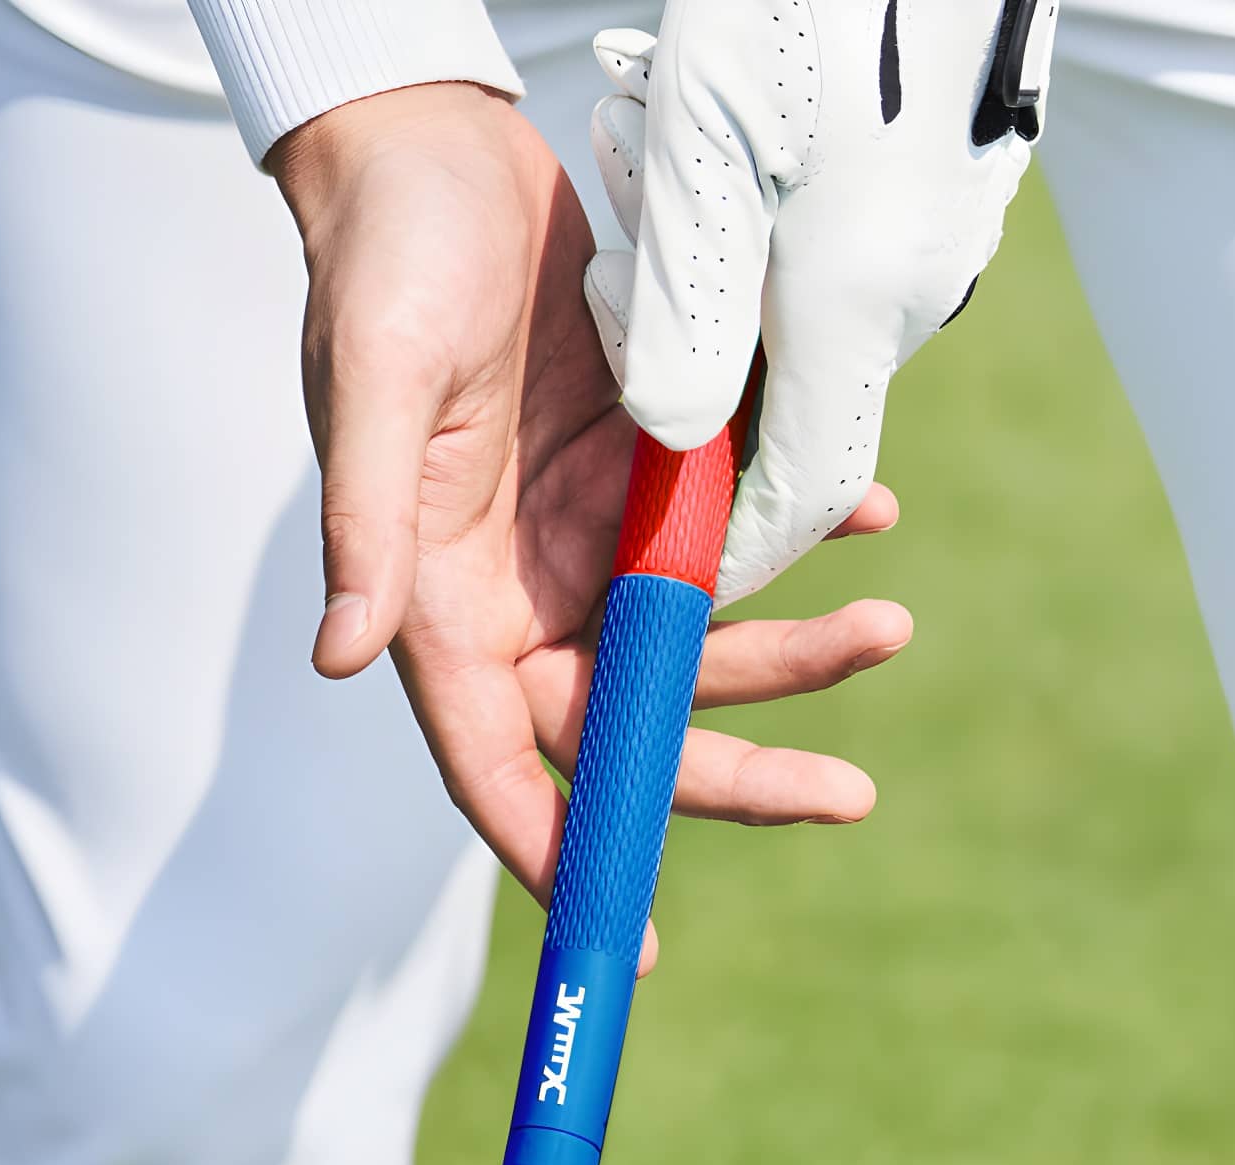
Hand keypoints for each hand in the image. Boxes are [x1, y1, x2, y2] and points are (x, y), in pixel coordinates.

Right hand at [270, 83, 911, 969]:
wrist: (438, 154)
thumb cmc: (384, 263)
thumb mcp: (374, 384)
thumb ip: (368, 527)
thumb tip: (345, 662)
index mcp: (437, 599)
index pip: (495, 760)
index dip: (556, 852)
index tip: (627, 941)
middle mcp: (516, 587)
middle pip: (629, 719)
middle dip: (734, 762)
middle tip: (847, 796)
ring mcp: (584, 532)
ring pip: (697, 634)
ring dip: (793, 645)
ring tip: (889, 620)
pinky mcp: (640, 469)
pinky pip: (730, 531)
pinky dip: (799, 532)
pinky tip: (863, 515)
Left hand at [579, 5, 1051, 604]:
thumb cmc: (793, 2)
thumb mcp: (703, 149)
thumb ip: (684, 319)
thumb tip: (674, 448)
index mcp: (857, 306)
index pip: (805, 493)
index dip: (731, 549)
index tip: (657, 565)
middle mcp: (912, 289)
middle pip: (795, 408)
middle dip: (695, 396)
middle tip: (622, 305)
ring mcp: (935, 238)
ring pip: (803, 325)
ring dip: (715, 298)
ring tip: (647, 175)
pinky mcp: (937, 190)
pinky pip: (833, 262)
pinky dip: (758, 249)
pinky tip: (707, 154)